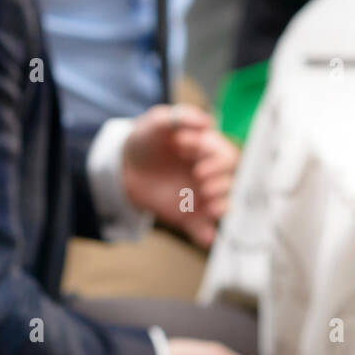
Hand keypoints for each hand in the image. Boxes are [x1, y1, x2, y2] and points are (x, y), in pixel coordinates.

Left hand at [121, 104, 239, 247]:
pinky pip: (202, 229)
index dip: (213, 157)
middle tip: (202, 182)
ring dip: (223, 207)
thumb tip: (209, 123)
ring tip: (211, 209)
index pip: (225, 156)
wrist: (123, 167)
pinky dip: (206, 235)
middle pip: (231, 180)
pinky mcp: (187, 215)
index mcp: (208, 151)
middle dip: (222, 182)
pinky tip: (206, 237)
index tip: (185, 150)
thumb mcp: (157, 121)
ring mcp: (200, 196)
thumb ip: (180, 117)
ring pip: (224, 204)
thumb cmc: (146, 139)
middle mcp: (210, 174)